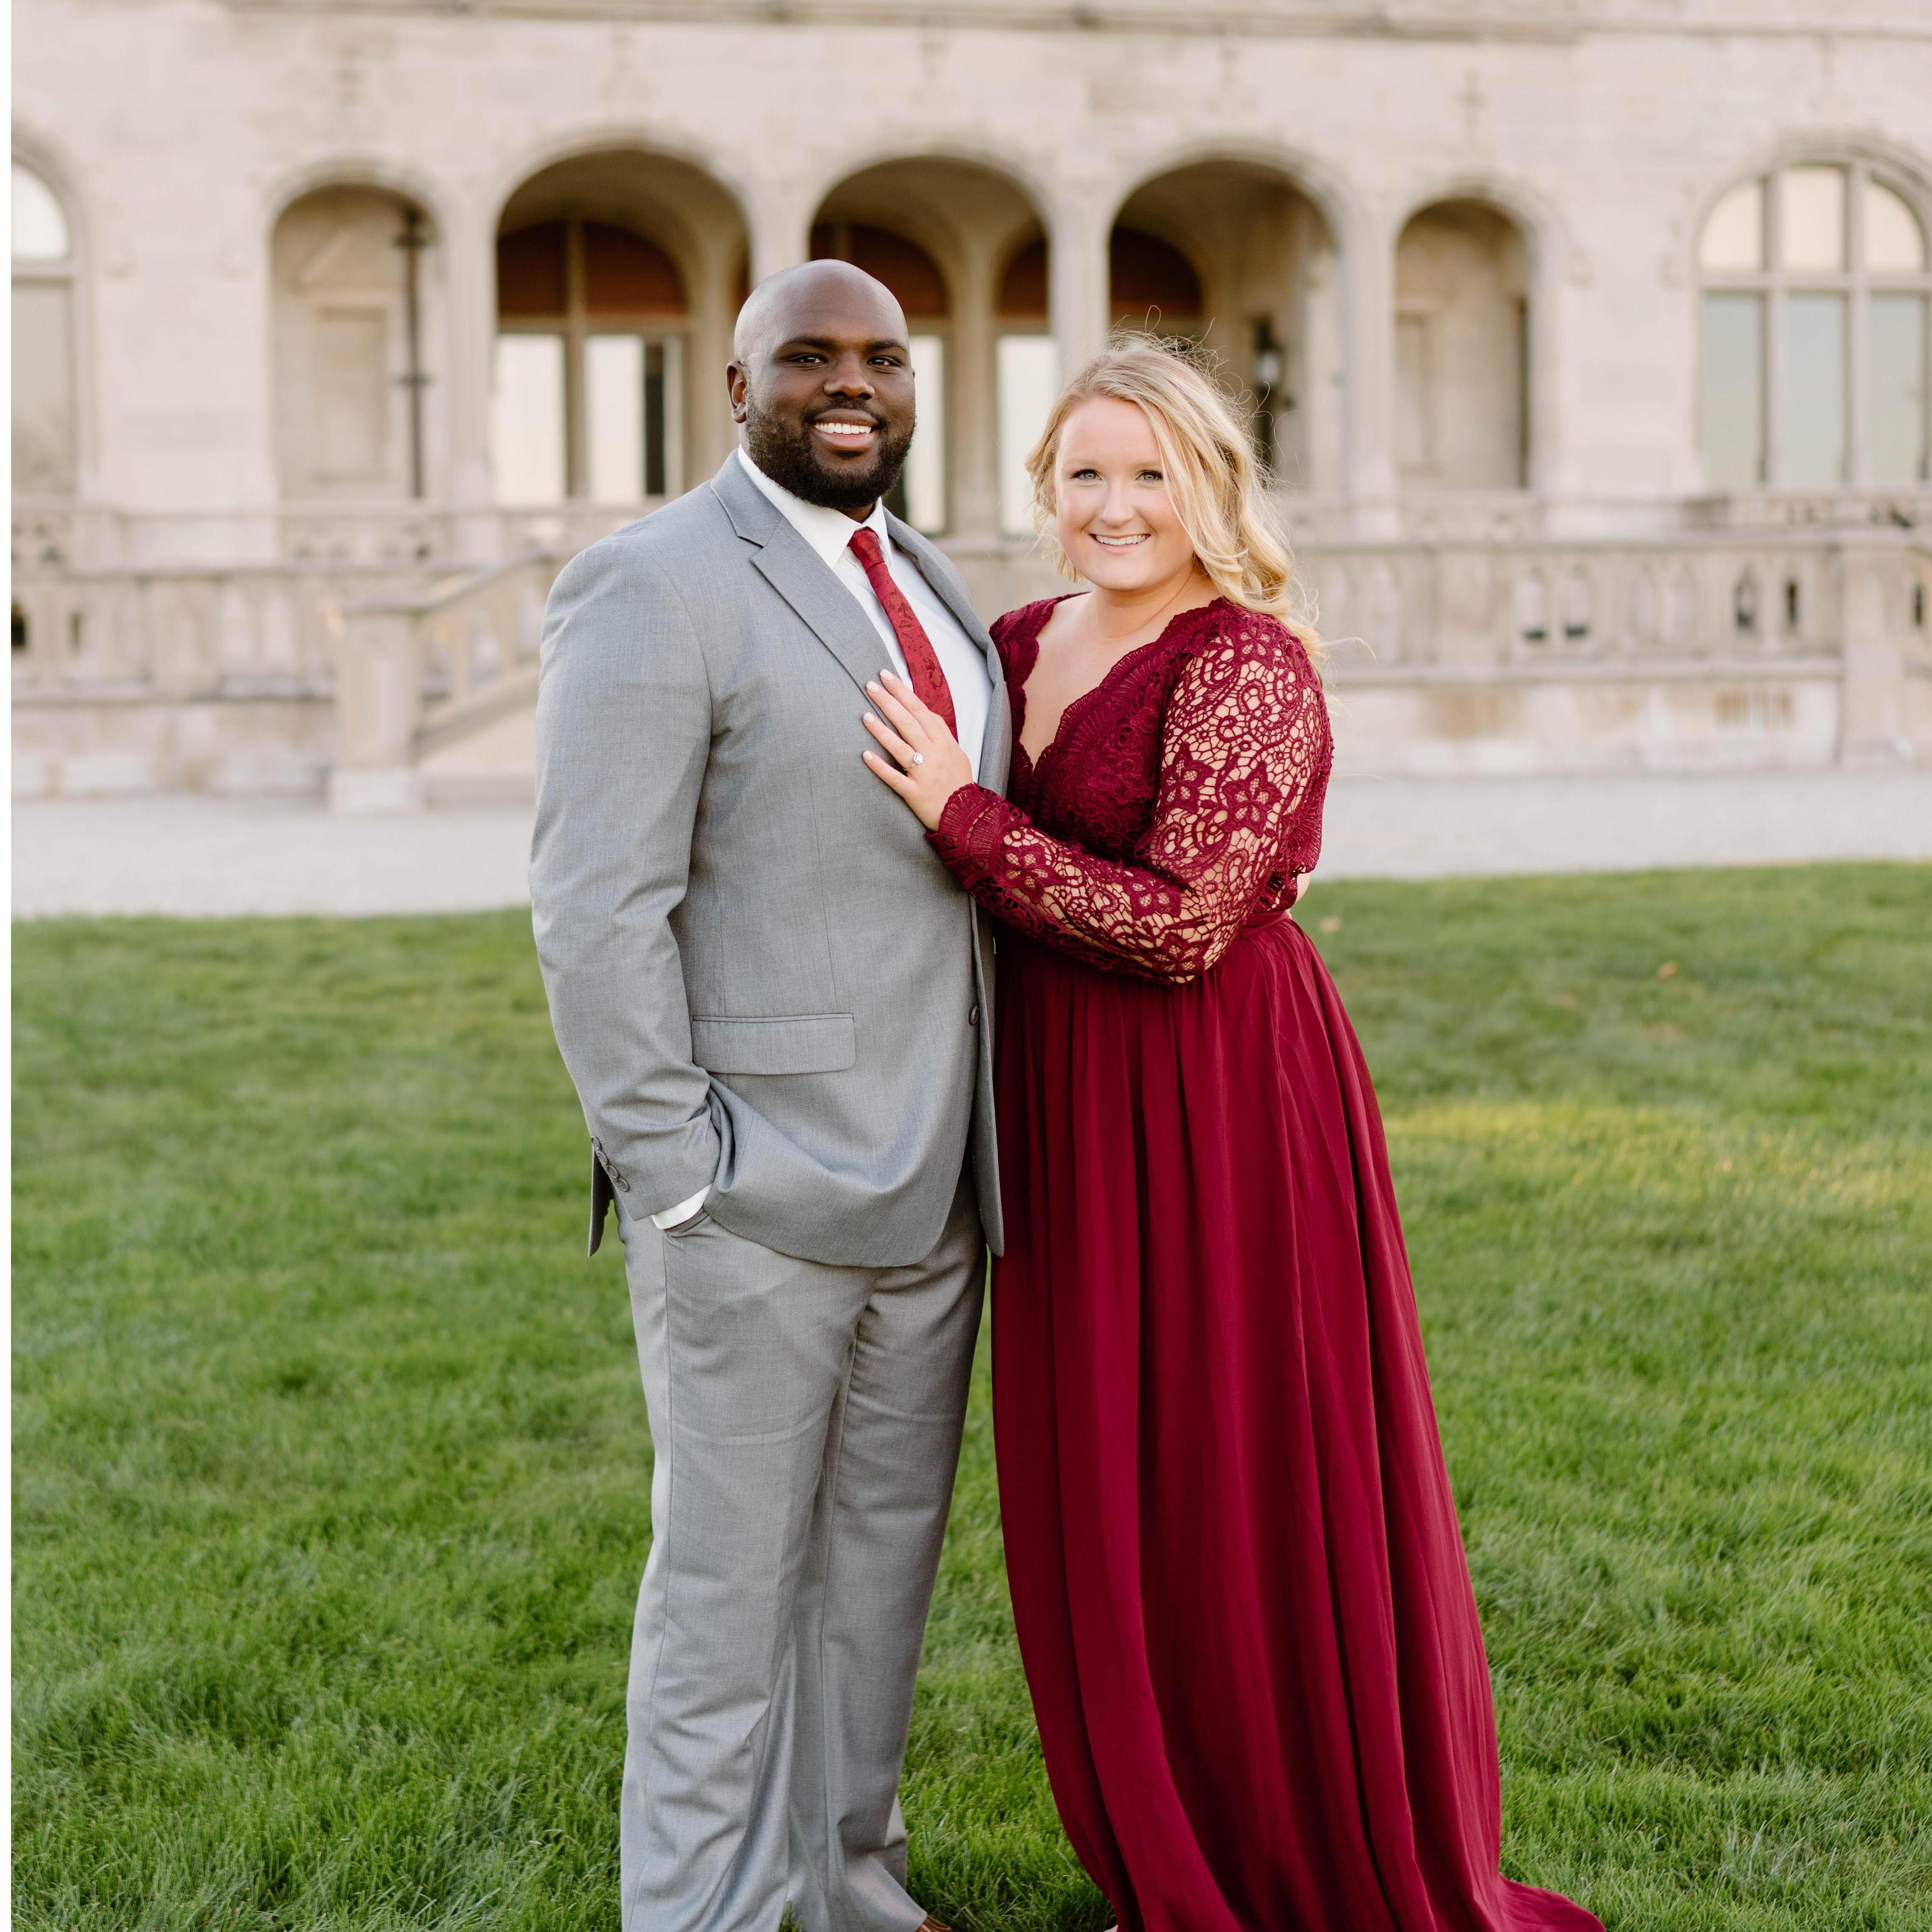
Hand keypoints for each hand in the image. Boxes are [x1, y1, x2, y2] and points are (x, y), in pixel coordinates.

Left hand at [861, 670, 973, 830]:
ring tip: (865, 716)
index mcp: (943, 742)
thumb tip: (925, 712)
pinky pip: (896, 779)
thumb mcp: (956, 752)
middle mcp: (933, 754)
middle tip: (870, 686)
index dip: (903, 693)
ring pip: (901, 748)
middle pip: (909, 723)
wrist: (967, 815)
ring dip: (882, 731)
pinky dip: (881, 768)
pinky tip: (866, 756)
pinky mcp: (915, 793)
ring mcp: (924, 774)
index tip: (886, 676)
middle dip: (889, 702)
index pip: (920, 710)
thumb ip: (940, 732)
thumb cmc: (958, 781)